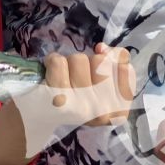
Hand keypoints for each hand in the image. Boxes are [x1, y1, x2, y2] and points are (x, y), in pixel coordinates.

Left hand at [0, 43, 134, 164]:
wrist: (38, 115)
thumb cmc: (72, 95)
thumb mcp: (98, 85)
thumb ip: (112, 63)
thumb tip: (103, 48)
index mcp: (118, 111)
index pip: (127, 70)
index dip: (112, 60)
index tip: (98, 66)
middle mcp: (104, 111)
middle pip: (101, 61)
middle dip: (86, 62)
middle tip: (75, 79)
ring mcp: (82, 106)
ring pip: (80, 59)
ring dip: (68, 63)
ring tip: (61, 79)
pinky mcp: (60, 99)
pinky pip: (59, 62)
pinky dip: (51, 62)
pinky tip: (49, 76)